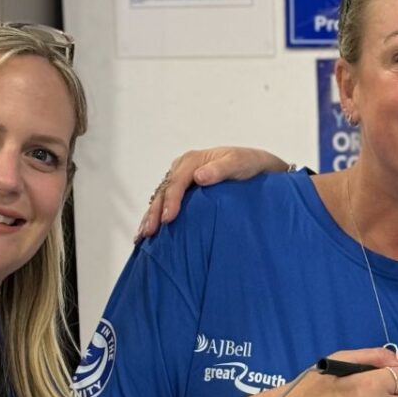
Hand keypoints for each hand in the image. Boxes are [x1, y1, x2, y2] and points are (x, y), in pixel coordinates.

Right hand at [136, 147, 288, 238]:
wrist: (255, 166)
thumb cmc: (248, 164)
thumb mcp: (239, 163)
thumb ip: (220, 169)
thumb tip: (199, 177)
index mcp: (193, 160)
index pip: (177, 181)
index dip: (171, 200)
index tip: (168, 219)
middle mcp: (182, 168)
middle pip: (164, 191)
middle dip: (155, 212)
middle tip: (150, 232)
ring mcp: (180, 179)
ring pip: (160, 198)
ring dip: (150, 216)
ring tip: (142, 236)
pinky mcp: (182, 191)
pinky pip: (165, 203)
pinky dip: (155, 216)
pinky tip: (148, 233)